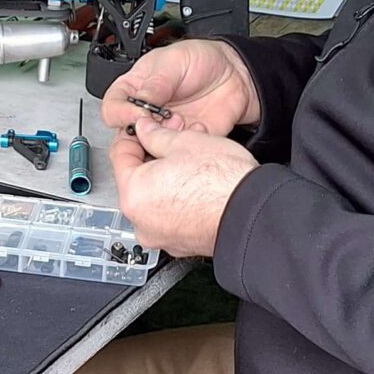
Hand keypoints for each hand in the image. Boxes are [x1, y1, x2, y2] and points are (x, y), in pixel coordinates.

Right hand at [99, 39, 259, 138]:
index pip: (113, 108)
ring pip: (150, 149)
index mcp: (135, 89)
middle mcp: (147, 112)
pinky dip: (186, 146)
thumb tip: (138, 102)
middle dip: (140, 135)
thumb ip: (156, 83)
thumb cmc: (202, 61)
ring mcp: (165, 129)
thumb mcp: (175, 61)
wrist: (235, 74)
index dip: (121, 114)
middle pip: (126, 135)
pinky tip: (197, 129)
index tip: (138, 114)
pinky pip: (178, 154)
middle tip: (156, 127)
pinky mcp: (184, 143)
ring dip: (164, 141)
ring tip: (181, 123)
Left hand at [110, 115, 257, 257]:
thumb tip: (145, 130)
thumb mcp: (186, 142)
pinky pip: (171, 216)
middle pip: (136, 179)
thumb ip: (156, 135)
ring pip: (155, 199)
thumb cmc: (224, 183)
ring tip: (191, 161)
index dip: (132, 135)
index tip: (143, 128)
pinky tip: (197, 185)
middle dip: (153, 157)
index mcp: (134, 194)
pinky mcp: (180, 244)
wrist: (254, 215)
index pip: (119, 155)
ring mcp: (161, 236)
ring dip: (167, 178)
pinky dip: (178, 201)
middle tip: (173, 141)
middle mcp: (141, 221)